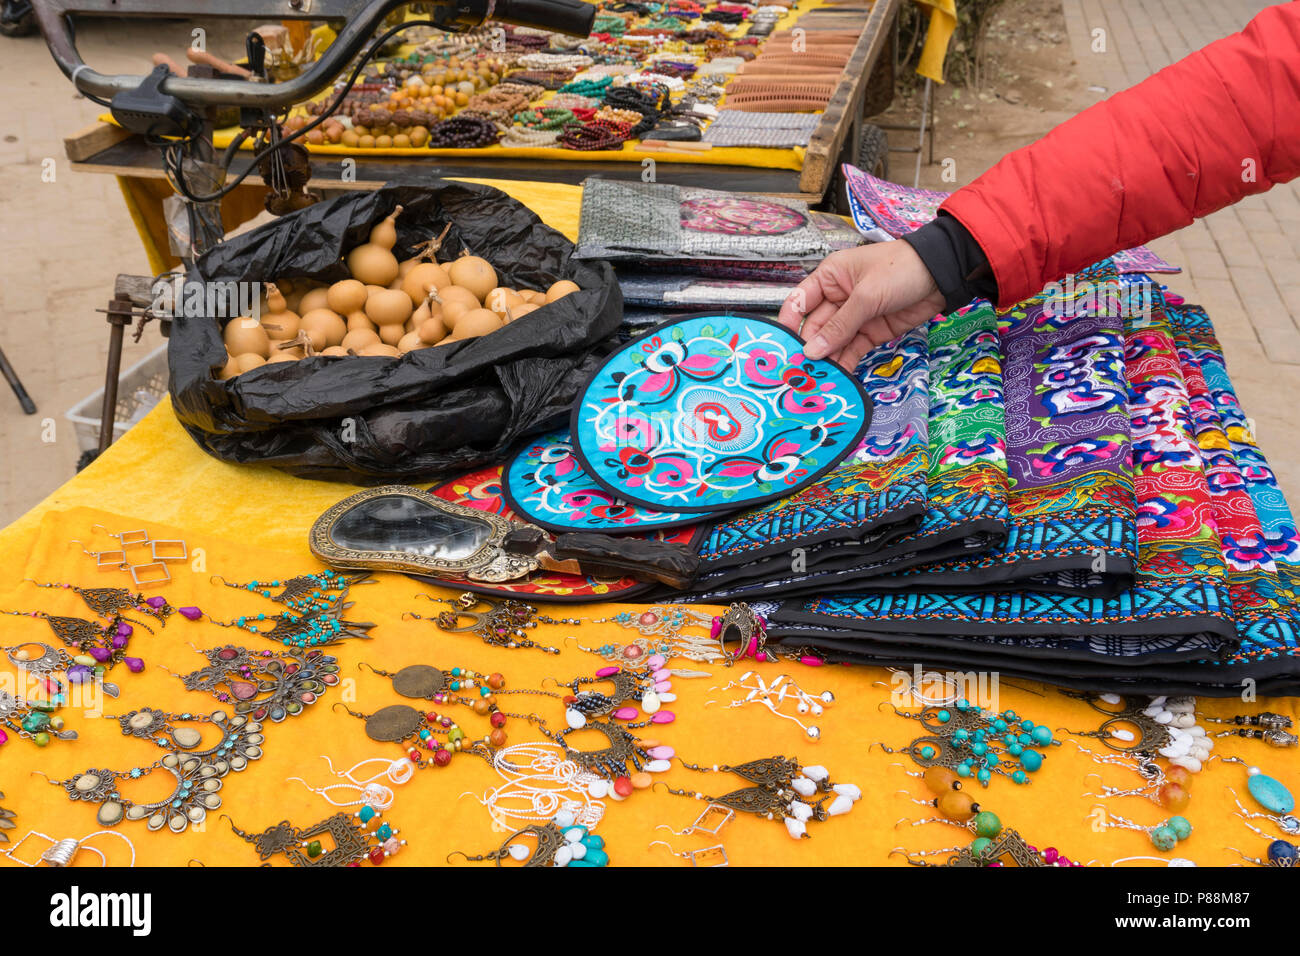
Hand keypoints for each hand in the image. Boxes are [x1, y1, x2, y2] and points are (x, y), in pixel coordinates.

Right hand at [778, 240, 945, 369]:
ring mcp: (854, 317)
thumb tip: (813, 351)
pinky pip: (851, 350)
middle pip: (815, 328)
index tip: (782, 346)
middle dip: (809, 349)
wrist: (942, 275)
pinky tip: (838, 378)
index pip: (800, 302)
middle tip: (801, 373)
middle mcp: (837, 298)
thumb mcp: (866, 295)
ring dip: (827, 360)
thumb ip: (840, 326)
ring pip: (833, 342)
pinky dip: (845, 363)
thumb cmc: (901, 269)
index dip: (788, 323)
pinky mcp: (871, 332)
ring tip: (817, 381)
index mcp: (829, 278)